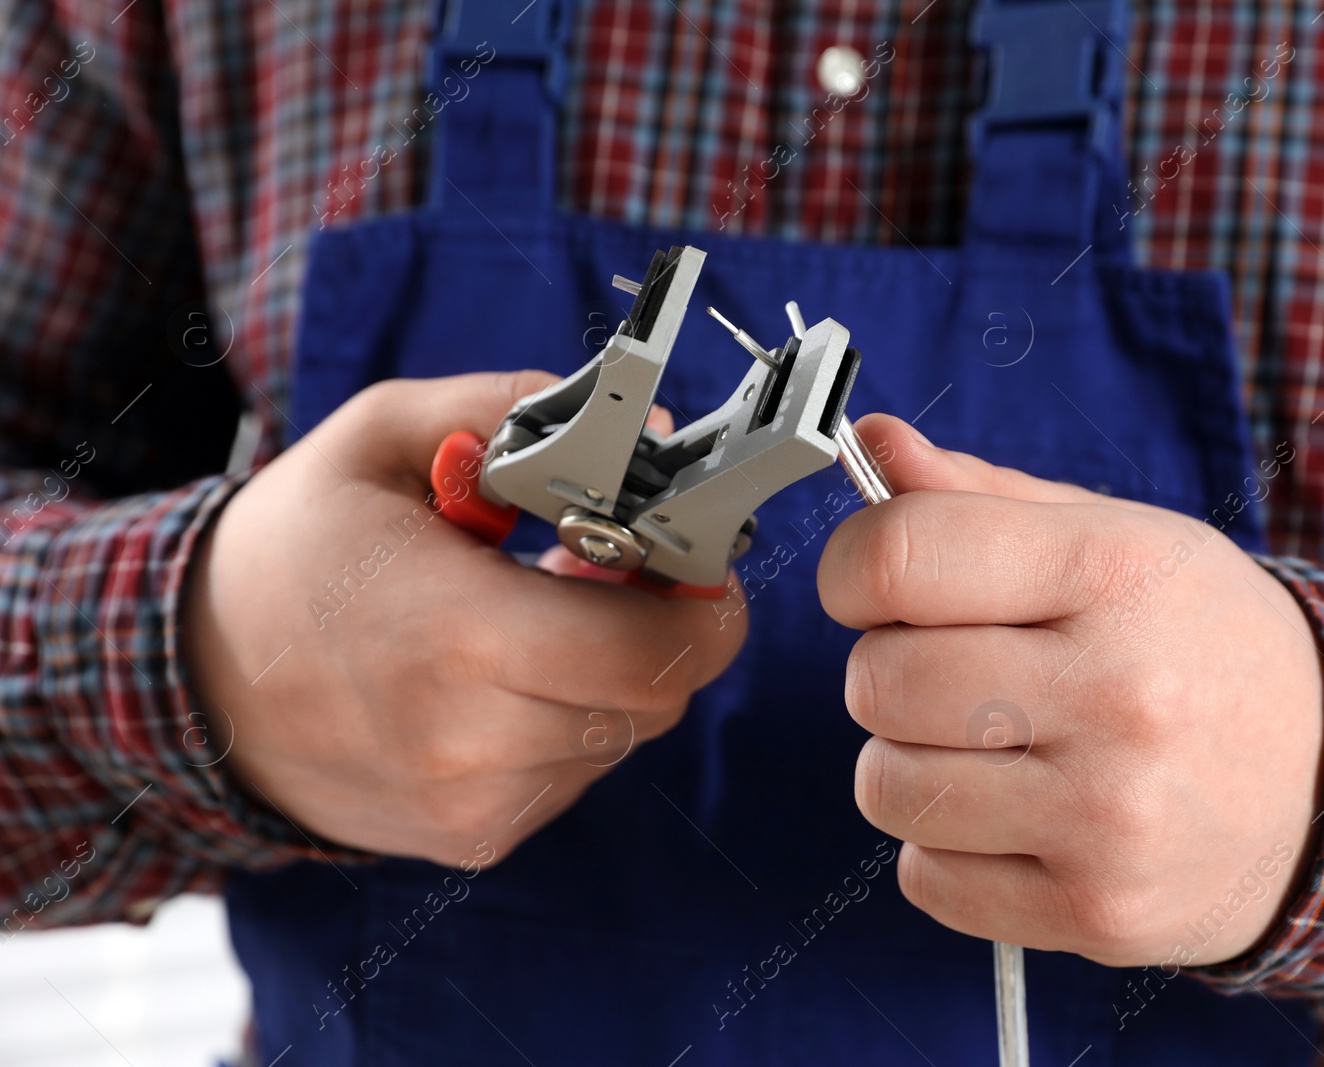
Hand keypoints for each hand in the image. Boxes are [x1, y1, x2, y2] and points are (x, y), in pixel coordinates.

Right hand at [182, 372, 745, 864]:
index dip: (701, 602)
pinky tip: (504, 675)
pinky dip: (569, 719)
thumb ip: (515, 409)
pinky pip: (575, 773)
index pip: (653, 651)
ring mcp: (472, 807)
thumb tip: (654, 427)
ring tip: (536, 614)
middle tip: (611, 569)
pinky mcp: (471, 839)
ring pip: (621, 735)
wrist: (190, 683)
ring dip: (610, 673)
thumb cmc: (295, 547)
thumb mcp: (382, 434)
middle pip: (656, 697)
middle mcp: (471, 744)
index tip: (689, 554)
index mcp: (456, 636)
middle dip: (662, 628)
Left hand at [816, 414, 1323, 965]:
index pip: (898, 557)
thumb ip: (979, 494)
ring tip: (989, 746)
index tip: (875, 585)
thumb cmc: (1198, 641)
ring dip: (910, 764)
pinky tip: (1017, 816)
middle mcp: (1119, 694)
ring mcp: (1110, 815)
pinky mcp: (1099, 909)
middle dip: (890, 672)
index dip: (854, 569)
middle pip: (878, 681)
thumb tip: (873, 445)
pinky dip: (947, 848)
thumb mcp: (1113, 536)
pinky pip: (926, 878)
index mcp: (1115, 572)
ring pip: (887, 787)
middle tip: (956, 671)